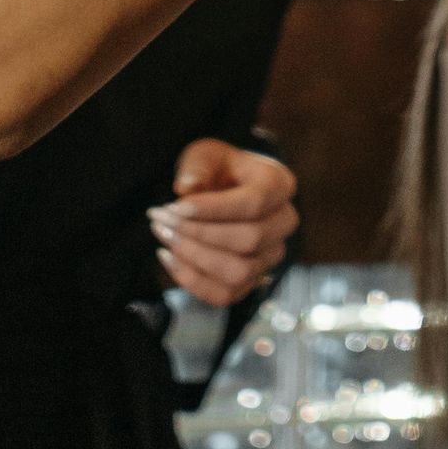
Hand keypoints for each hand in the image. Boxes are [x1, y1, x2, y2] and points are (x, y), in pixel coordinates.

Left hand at [148, 138, 298, 307]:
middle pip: (249, 240)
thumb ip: (198, 165)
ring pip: (238, 272)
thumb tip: (186, 187)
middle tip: (163, 221)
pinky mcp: (253, 280)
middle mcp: (284, 222)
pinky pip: (225, 295)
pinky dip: (193, 282)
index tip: (176, 207)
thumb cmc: (218, 169)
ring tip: (165, 239)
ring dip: (195, 259)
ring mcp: (271, 255)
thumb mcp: (207, 153)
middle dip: (199, 234)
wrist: (224, 189)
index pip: (253, 203)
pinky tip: (169, 258)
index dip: (214, 209)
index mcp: (278, 184)